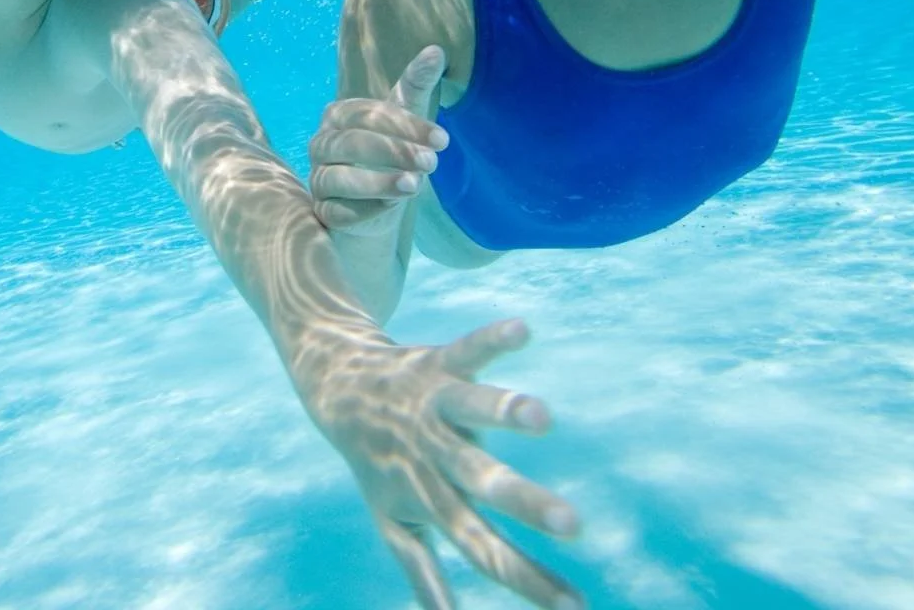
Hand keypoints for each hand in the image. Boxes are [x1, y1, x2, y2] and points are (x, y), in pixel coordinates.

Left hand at [301, 318, 580, 609]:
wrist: (336, 392)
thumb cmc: (379, 463)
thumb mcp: (396, 521)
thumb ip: (424, 572)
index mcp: (433, 499)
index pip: (485, 549)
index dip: (529, 581)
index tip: (578, 607)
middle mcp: (434, 455)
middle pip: (483, 482)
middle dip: (526, 503)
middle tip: (573, 524)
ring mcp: (434, 408)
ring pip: (472, 412)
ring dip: (505, 412)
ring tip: (541, 416)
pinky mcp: (438, 365)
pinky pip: (468, 349)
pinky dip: (492, 340)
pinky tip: (523, 331)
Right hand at [311, 45, 448, 234]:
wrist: (376, 204)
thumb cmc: (391, 152)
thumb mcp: (406, 117)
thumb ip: (416, 84)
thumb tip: (436, 50)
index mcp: (339, 115)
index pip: (369, 114)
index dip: (406, 126)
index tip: (443, 140)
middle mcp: (321, 144)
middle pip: (352, 143)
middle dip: (394, 152)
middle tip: (433, 164)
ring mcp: (318, 179)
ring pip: (339, 179)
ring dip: (378, 182)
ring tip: (415, 186)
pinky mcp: (321, 212)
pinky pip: (337, 212)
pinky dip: (365, 210)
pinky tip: (392, 208)